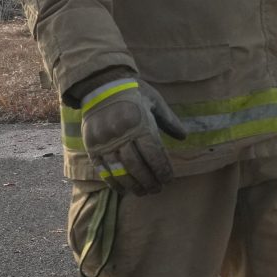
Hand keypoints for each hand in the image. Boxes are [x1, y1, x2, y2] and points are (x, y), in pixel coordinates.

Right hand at [80, 78, 186, 195]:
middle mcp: (121, 134)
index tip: (169, 180)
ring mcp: (105, 142)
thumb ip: (169, 121)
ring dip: (133, 185)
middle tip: (158, 190)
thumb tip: (184, 137)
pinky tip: (123, 190)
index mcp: (139, 123)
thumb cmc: (134, 92)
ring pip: (120, 170)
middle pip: (137, 165)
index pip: (153, 153)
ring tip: (144, 192)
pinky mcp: (92, 146)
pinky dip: (113, 182)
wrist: (102, 84)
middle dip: (149, 181)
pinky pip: (102, 169)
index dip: (162, 169)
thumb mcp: (155, 102)